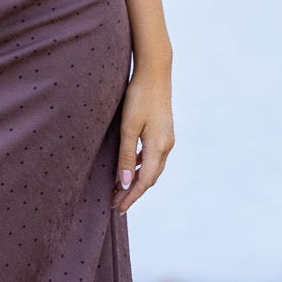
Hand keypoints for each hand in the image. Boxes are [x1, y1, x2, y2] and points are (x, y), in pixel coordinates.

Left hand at [113, 66, 173, 213]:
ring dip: (136, 181)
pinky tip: (129, 168)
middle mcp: (166, 146)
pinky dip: (141, 168)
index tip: (117, 208)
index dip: (131, 196)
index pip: (144, 182)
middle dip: (132, 192)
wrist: (155, 72)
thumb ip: (125, 155)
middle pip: (150, 178)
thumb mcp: (128, 127)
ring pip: (152, 169)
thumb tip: (123, 183)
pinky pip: (153, 158)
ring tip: (118, 189)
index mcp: (158, 147)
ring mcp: (167, 139)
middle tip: (114, 204)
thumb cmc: (139, 97)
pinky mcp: (164, 132)